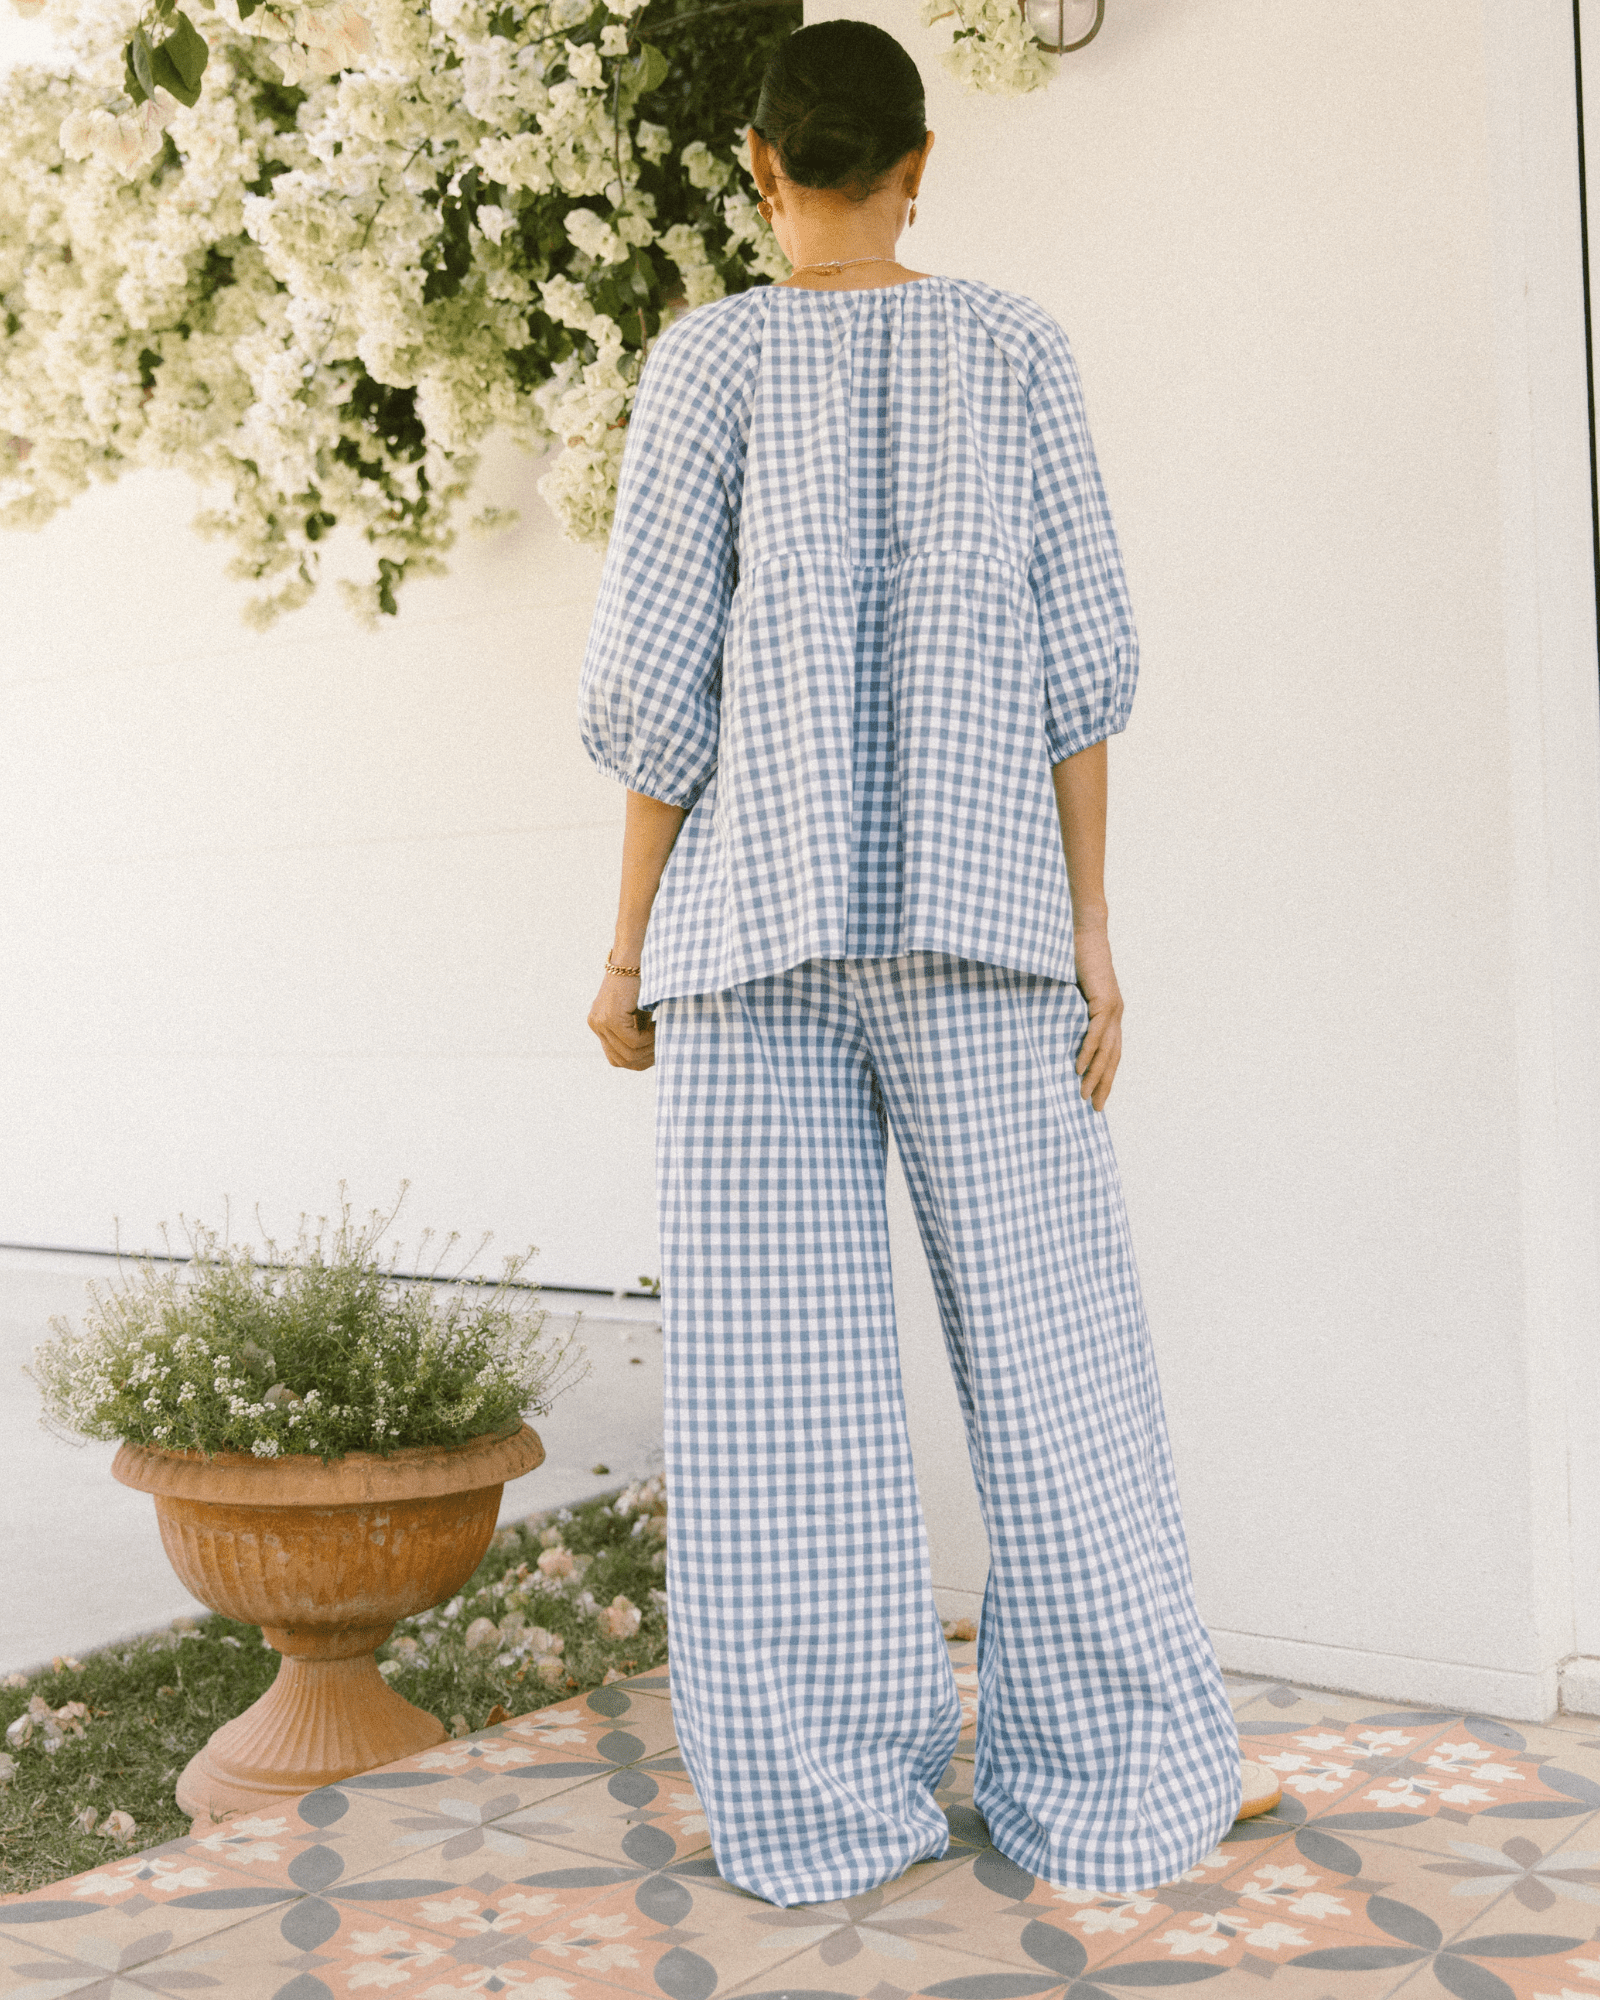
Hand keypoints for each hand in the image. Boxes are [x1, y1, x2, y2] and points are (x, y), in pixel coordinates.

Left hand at [589, 971, 655, 1070]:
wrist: (637, 955)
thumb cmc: (642, 980)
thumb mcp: (638, 1013)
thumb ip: (637, 1033)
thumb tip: (648, 1057)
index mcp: (599, 1024)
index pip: (616, 1058)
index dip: (638, 1061)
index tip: (657, 1051)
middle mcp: (596, 1024)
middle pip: (620, 1060)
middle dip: (645, 1059)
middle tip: (663, 1047)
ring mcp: (601, 1022)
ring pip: (628, 1054)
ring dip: (649, 1049)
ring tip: (662, 1035)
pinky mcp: (611, 1018)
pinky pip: (633, 1042)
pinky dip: (650, 1039)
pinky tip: (658, 1027)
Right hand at [1071, 917, 1122, 1111]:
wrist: (1084, 932)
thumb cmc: (1074, 959)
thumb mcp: (1070, 993)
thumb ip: (1068, 1012)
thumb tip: (1052, 1031)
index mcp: (1110, 1014)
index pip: (1111, 1053)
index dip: (1105, 1076)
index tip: (1097, 1097)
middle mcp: (1116, 1014)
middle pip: (1113, 1058)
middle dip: (1104, 1084)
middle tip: (1095, 1108)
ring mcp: (1112, 1008)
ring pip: (1106, 1050)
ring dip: (1095, 1074)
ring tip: (1085, 1095)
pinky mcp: (1104, 1000)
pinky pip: (1096, 1033)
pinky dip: (1088, 1052)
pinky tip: (1079, 1068)